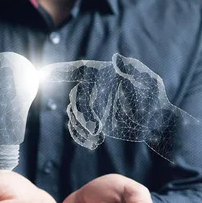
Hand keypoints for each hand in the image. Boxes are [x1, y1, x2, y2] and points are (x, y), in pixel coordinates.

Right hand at [41, 54, 197, 159]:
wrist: (157, 124)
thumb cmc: (156, 100)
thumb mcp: (149, 84)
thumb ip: (133, 72)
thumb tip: (116, 60)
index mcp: (106, 74)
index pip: (80, 70)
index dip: (60, 71)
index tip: (44, 74)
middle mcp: (97, 88)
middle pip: (75, 96)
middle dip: (81, 113)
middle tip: (95, 128)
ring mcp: (95, 105)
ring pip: (73, 113)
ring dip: (80, 126)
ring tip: (95, 136)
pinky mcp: (95, 121)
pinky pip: (77, 127)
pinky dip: (80, 136)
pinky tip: (93, 142)